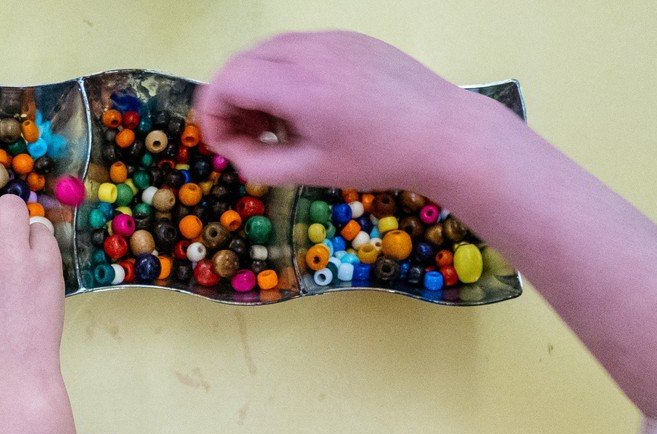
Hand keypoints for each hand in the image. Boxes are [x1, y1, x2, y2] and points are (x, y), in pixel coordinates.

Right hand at [195, 31, 502, 196]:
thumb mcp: (309, 172)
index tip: (224, 145)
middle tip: (246, 138)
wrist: (443, 134)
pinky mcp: (349, 39)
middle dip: (231, 100)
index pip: (227, 82)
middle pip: (241, 62)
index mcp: (297, 85)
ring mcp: (331, 38)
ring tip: (276, 125)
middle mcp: (309, 50)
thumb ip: (257, 163)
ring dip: (256, 85)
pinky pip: (298, 48)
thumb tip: (232, 149)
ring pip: (267, 52)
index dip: (214, 115)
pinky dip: (284, 74)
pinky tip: (306, 107)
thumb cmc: (376, 160)